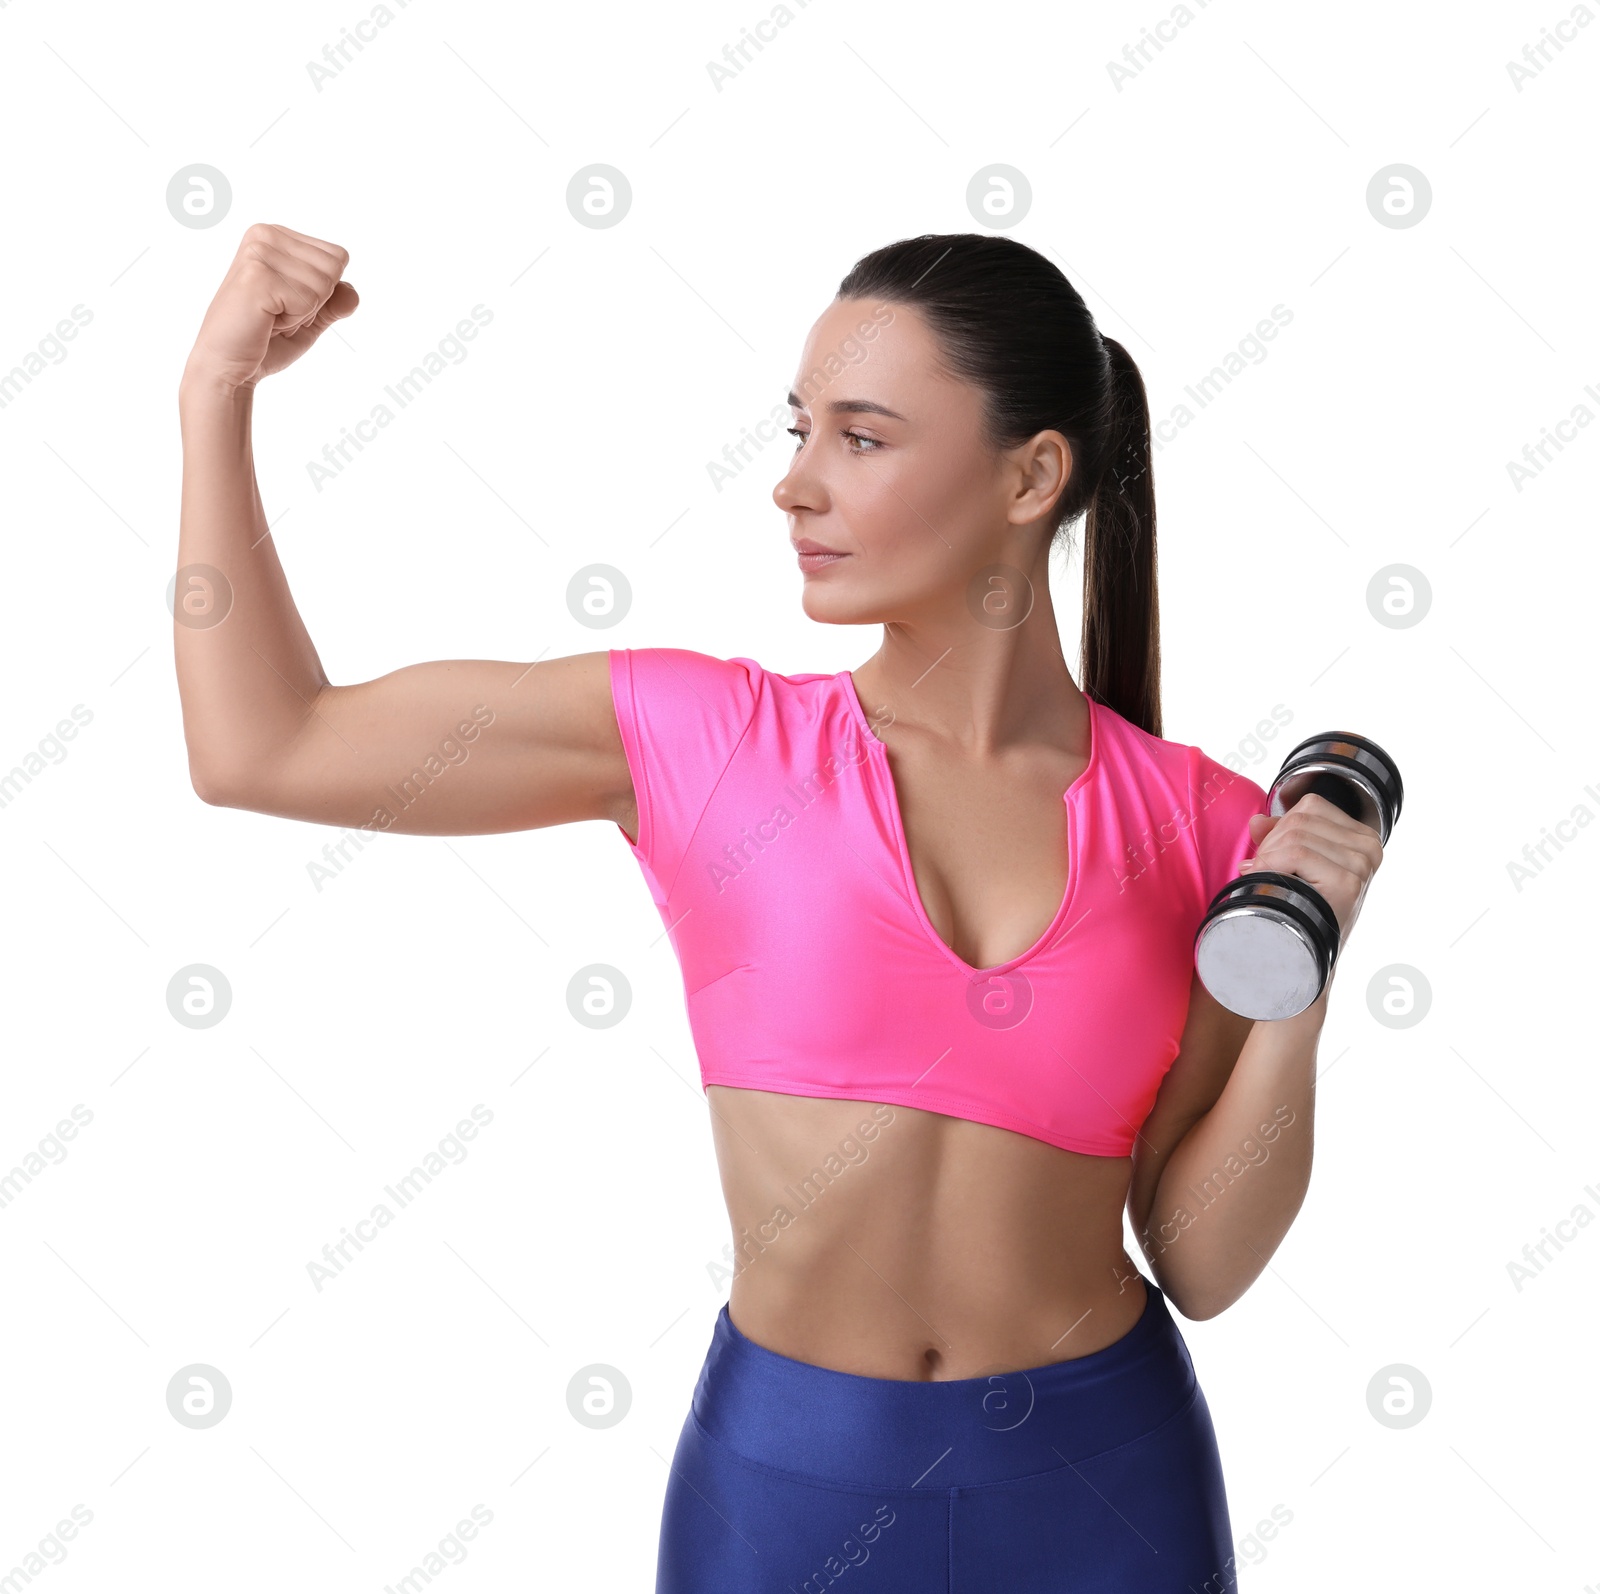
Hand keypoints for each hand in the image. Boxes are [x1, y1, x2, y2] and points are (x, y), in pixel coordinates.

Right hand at [182, 222, 357, 394]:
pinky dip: (294, 321)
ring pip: (324, 285)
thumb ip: (334, 301)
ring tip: (271, 317)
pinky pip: (310, 301)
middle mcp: (265, 235)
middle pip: (335, 267)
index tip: (287, 303)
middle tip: (279, 314)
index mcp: (275, 236)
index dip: (322, 292)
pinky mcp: (258, 275)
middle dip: (316, 302)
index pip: (337, 257)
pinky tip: (266, 321)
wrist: (227, 366)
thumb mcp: (310, 318)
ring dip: (303, 313)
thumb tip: (353, 292)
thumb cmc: (264, 341)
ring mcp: (259, 252)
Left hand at [1239, 791, 1382, 945]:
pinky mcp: (1348, 882)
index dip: (1281, 828)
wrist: (1310, 955)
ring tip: (1270, 882)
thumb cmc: (1304, 908)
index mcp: (1362, 836)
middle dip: (1271, 845)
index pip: (1310, 806)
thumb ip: (1280, 836)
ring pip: (1295, 835)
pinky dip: (1272, 866)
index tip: (1274, 857)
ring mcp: (1361, 865)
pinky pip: (1296, 853)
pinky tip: (1270, 886)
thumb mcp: (1296, 865)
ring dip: (1269, 857)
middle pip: (1300, 819)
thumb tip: (1257, 820)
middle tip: (1266, 874)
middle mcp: (1368, 847)